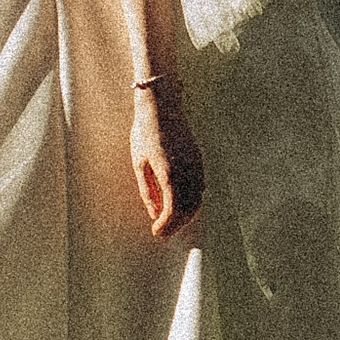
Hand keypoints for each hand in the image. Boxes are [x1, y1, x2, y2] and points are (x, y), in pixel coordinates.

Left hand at [131, 82, 204, 240]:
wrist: (162, 106)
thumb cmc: (145, 132)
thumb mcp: (139, 163)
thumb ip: (148, 191)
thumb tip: (153, 213)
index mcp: (170, 173)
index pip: (173, 209)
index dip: (166, 225)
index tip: (156, 233)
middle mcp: (188, 171)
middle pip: (188, 209)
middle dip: (176, 225)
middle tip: (163, 233)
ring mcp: (196, 165)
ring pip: (197, 200)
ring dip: (186, 215)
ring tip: (171, 222)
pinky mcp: (199, 159)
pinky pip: (200, 187)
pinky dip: (193, 201)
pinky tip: (182, 205)